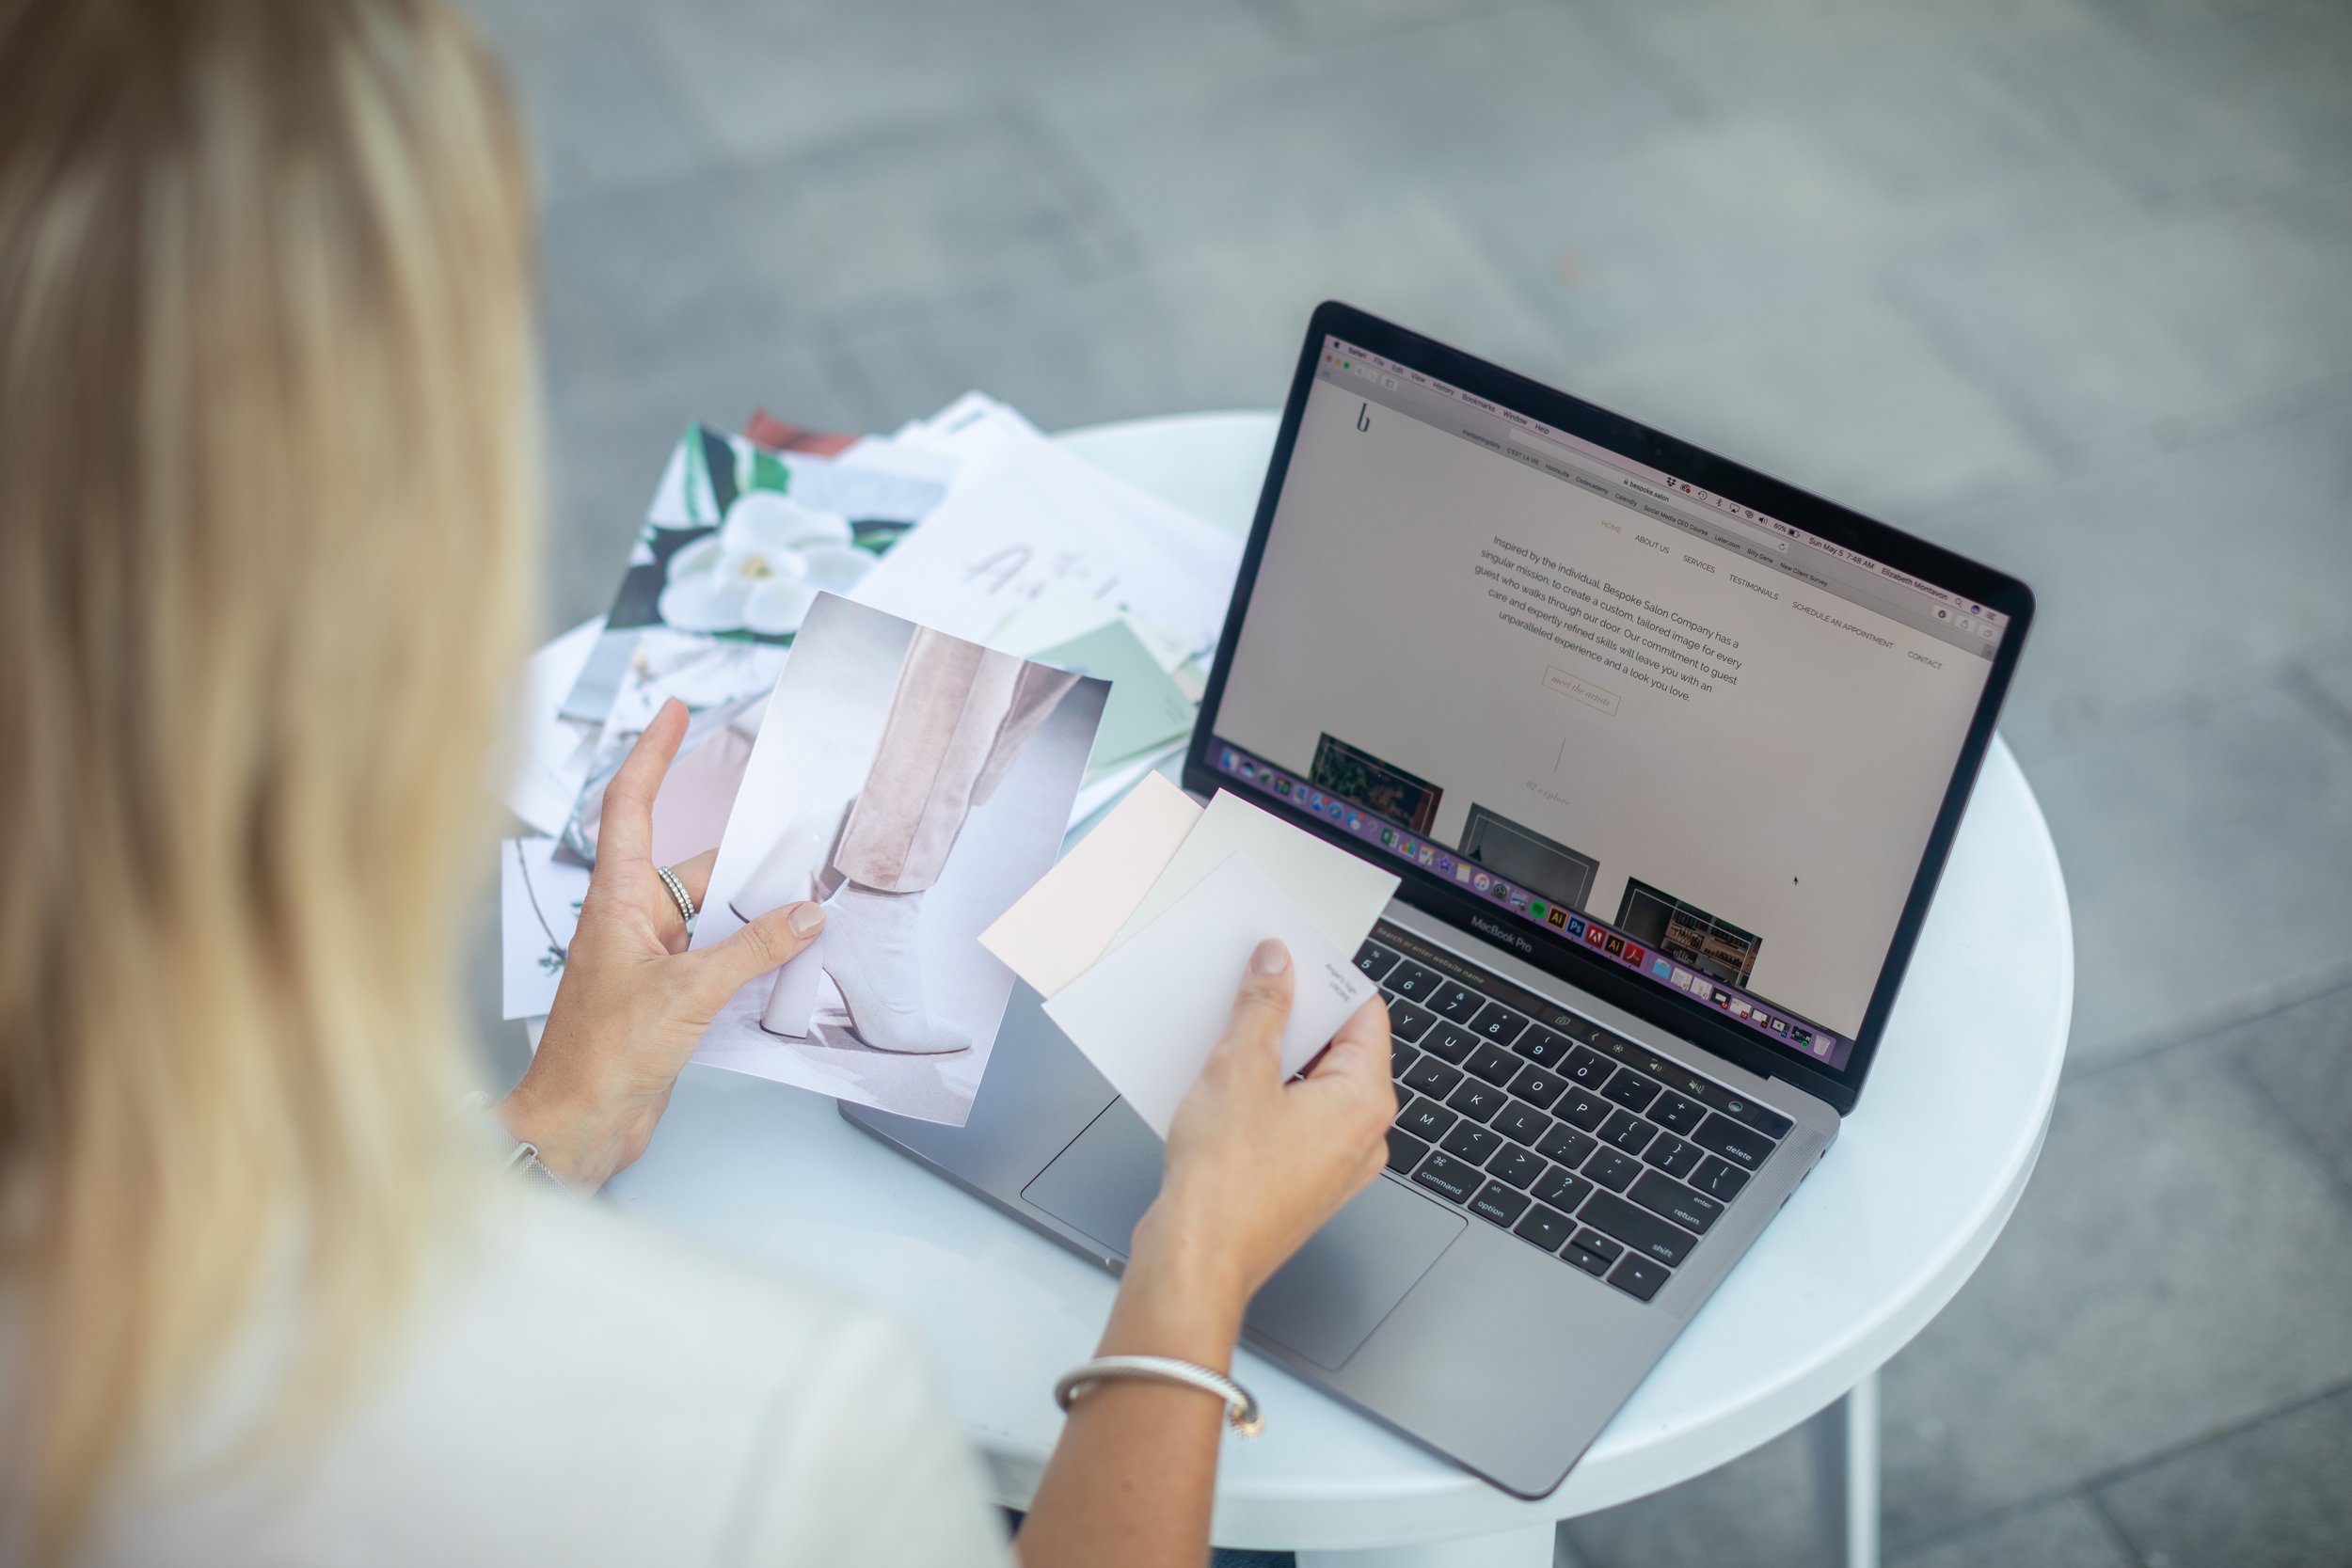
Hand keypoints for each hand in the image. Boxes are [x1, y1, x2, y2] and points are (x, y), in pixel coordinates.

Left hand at [499, 699, 824, 1190]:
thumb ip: (752, 949)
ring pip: (711, 917)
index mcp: (617, 900)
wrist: (577, 1126)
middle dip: (747, 860)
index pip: (632, 805)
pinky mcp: (665, 999)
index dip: (654, 754)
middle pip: (695, 868)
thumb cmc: (600, 1057)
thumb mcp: (690, 992)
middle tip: (802, 847)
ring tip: (808, 912)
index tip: (675, 713)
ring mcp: (647, 961)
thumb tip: (805, 916)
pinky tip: (786, 965)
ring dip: (754, 917)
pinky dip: (751, 957)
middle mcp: (630, 922)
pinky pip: (716, 959)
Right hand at [1109, 940, 1396, 1361]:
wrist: (1196, 1260)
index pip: (1365, 1015)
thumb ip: (1262, 1008)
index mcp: (1364, 1101)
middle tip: (1252, 992)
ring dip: (1273, 1058)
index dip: (1326, 980)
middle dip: (1293, 1018)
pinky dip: (1264, 1096)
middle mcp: (1361, 1135)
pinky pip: (1292, 1120)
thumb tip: (1276, 967)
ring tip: (1227, 1040)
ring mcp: (1333, 1163)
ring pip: (1311, 1087)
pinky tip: (1220, 1086)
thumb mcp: (1239, 1070)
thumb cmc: (1225, 1186)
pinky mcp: (1301, 1181)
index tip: (1292, 960)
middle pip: (1338, 1050)